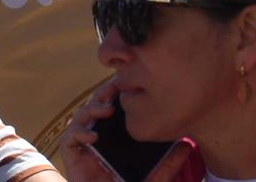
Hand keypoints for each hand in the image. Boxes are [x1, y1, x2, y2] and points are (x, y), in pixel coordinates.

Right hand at [56, 82, 194, 181]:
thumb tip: (187, 146)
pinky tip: (95, 136)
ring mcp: (83, 147)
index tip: (128, 83)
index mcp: (113, 137)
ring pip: (80, 118)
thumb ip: (168, 163)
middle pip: (94, 107)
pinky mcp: (72, 157)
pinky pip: (68, 139)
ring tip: (107, 109)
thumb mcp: (154, 175)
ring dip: (92, 108)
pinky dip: (79, 133)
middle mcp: (97, 137)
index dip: (116, 93)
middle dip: (102, 94)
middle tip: (115, 88)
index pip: (112, 107)